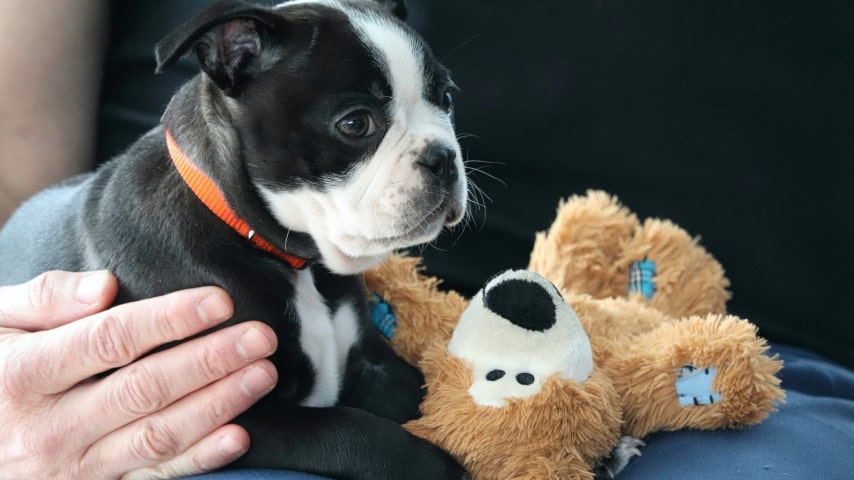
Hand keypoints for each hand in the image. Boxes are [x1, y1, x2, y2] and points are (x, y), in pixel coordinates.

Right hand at [0, 270, 278, 478]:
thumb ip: (43, 300)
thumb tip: (104, 287)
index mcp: (23, 375)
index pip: (109, 341)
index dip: (169, 320)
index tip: (221, 302)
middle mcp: (49, 428)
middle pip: (144, 389)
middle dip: (210, 360)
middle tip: (261, 337)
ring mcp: (72, 467)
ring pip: (157, 435)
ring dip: (218, 404)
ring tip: (262, 374)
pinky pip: (153, 476)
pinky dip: (199, 459)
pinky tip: (238, 436)